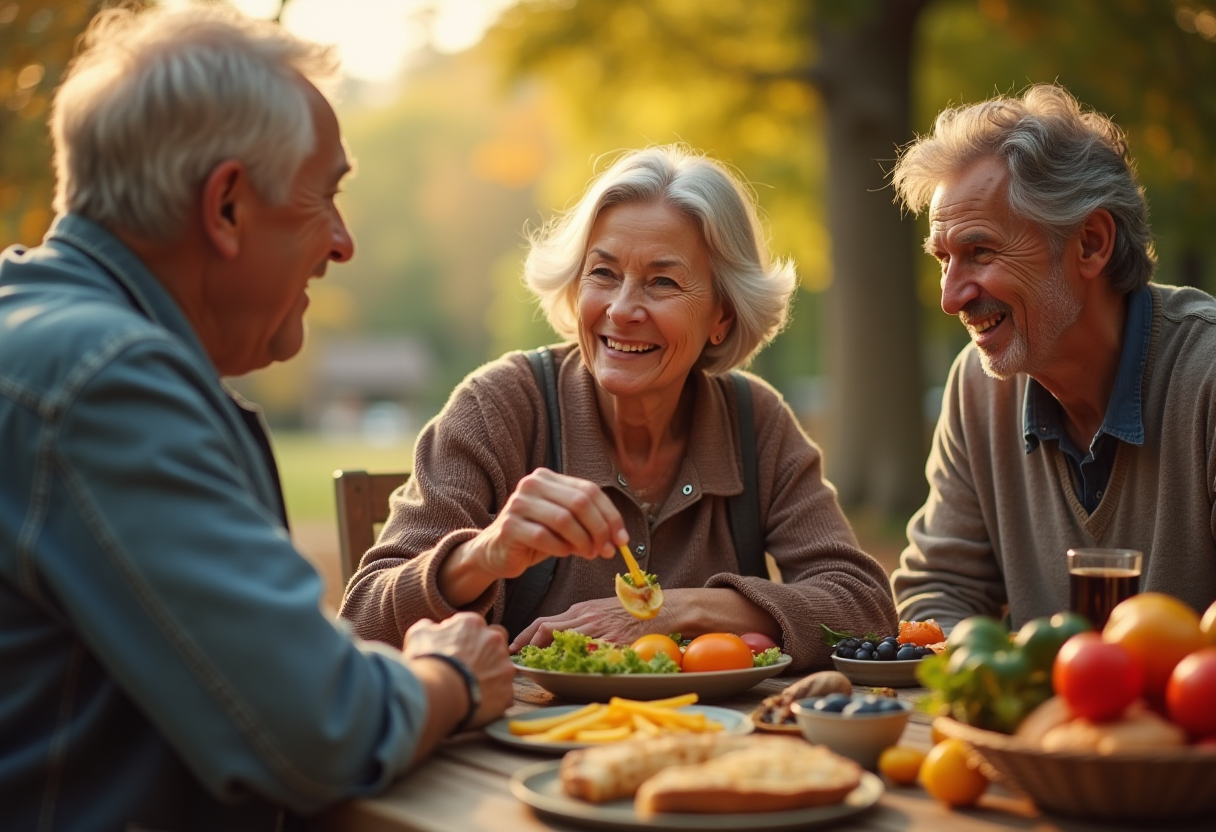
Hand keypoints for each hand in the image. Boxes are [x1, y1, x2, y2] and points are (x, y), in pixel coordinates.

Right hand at [403, 612, 514, 728]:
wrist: (439, 691)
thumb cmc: (428, 661)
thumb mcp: (419, 635)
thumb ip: (431, 628)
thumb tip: (433, 628)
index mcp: (473, 624)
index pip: (476, 626)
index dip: (466, 640)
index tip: (458, 652)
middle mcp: (494, 640)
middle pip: (495, 643)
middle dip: (486, 653)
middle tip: (469, 668)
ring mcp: (504, 666)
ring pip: (502, 669)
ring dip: (491, 676)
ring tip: (471, 688)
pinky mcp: (507, 691)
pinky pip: (503, 694)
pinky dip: (492, 699)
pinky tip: (476, 703)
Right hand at [466, 468, 625, 579]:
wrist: (496, 552)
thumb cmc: (535, 536)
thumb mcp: (565, 525)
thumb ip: (588, 524)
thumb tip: (618, 540)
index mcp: (548, 478)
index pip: (589, 490)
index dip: (610, 515)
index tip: (622, 539)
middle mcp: (532, 485)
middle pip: (579, 502)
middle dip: (599, 529)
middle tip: (606, 550)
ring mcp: (518, 504)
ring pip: (564, 519)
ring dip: (583, 541)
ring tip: (588, 554)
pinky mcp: (509, 526)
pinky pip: (544, 537)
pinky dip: (560, 548)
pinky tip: (563, 553)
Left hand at [509, 596, 680, 652]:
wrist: (664, 607)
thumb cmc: (635, 610)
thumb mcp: (604, 610)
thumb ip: (585, 621)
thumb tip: (564, 637)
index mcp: (583, 609)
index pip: (545, 621)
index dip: (526, 634)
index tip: (515, 646)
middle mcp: (586, 617)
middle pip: (545, 628)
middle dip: (526, 644)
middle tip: (515, 657)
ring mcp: (599, 628)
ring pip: (561, 639)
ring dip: (544, 654)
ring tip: (533, 666)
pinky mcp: (614, 640)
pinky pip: (588, 652)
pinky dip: (574, 661)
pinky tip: (566, 669)